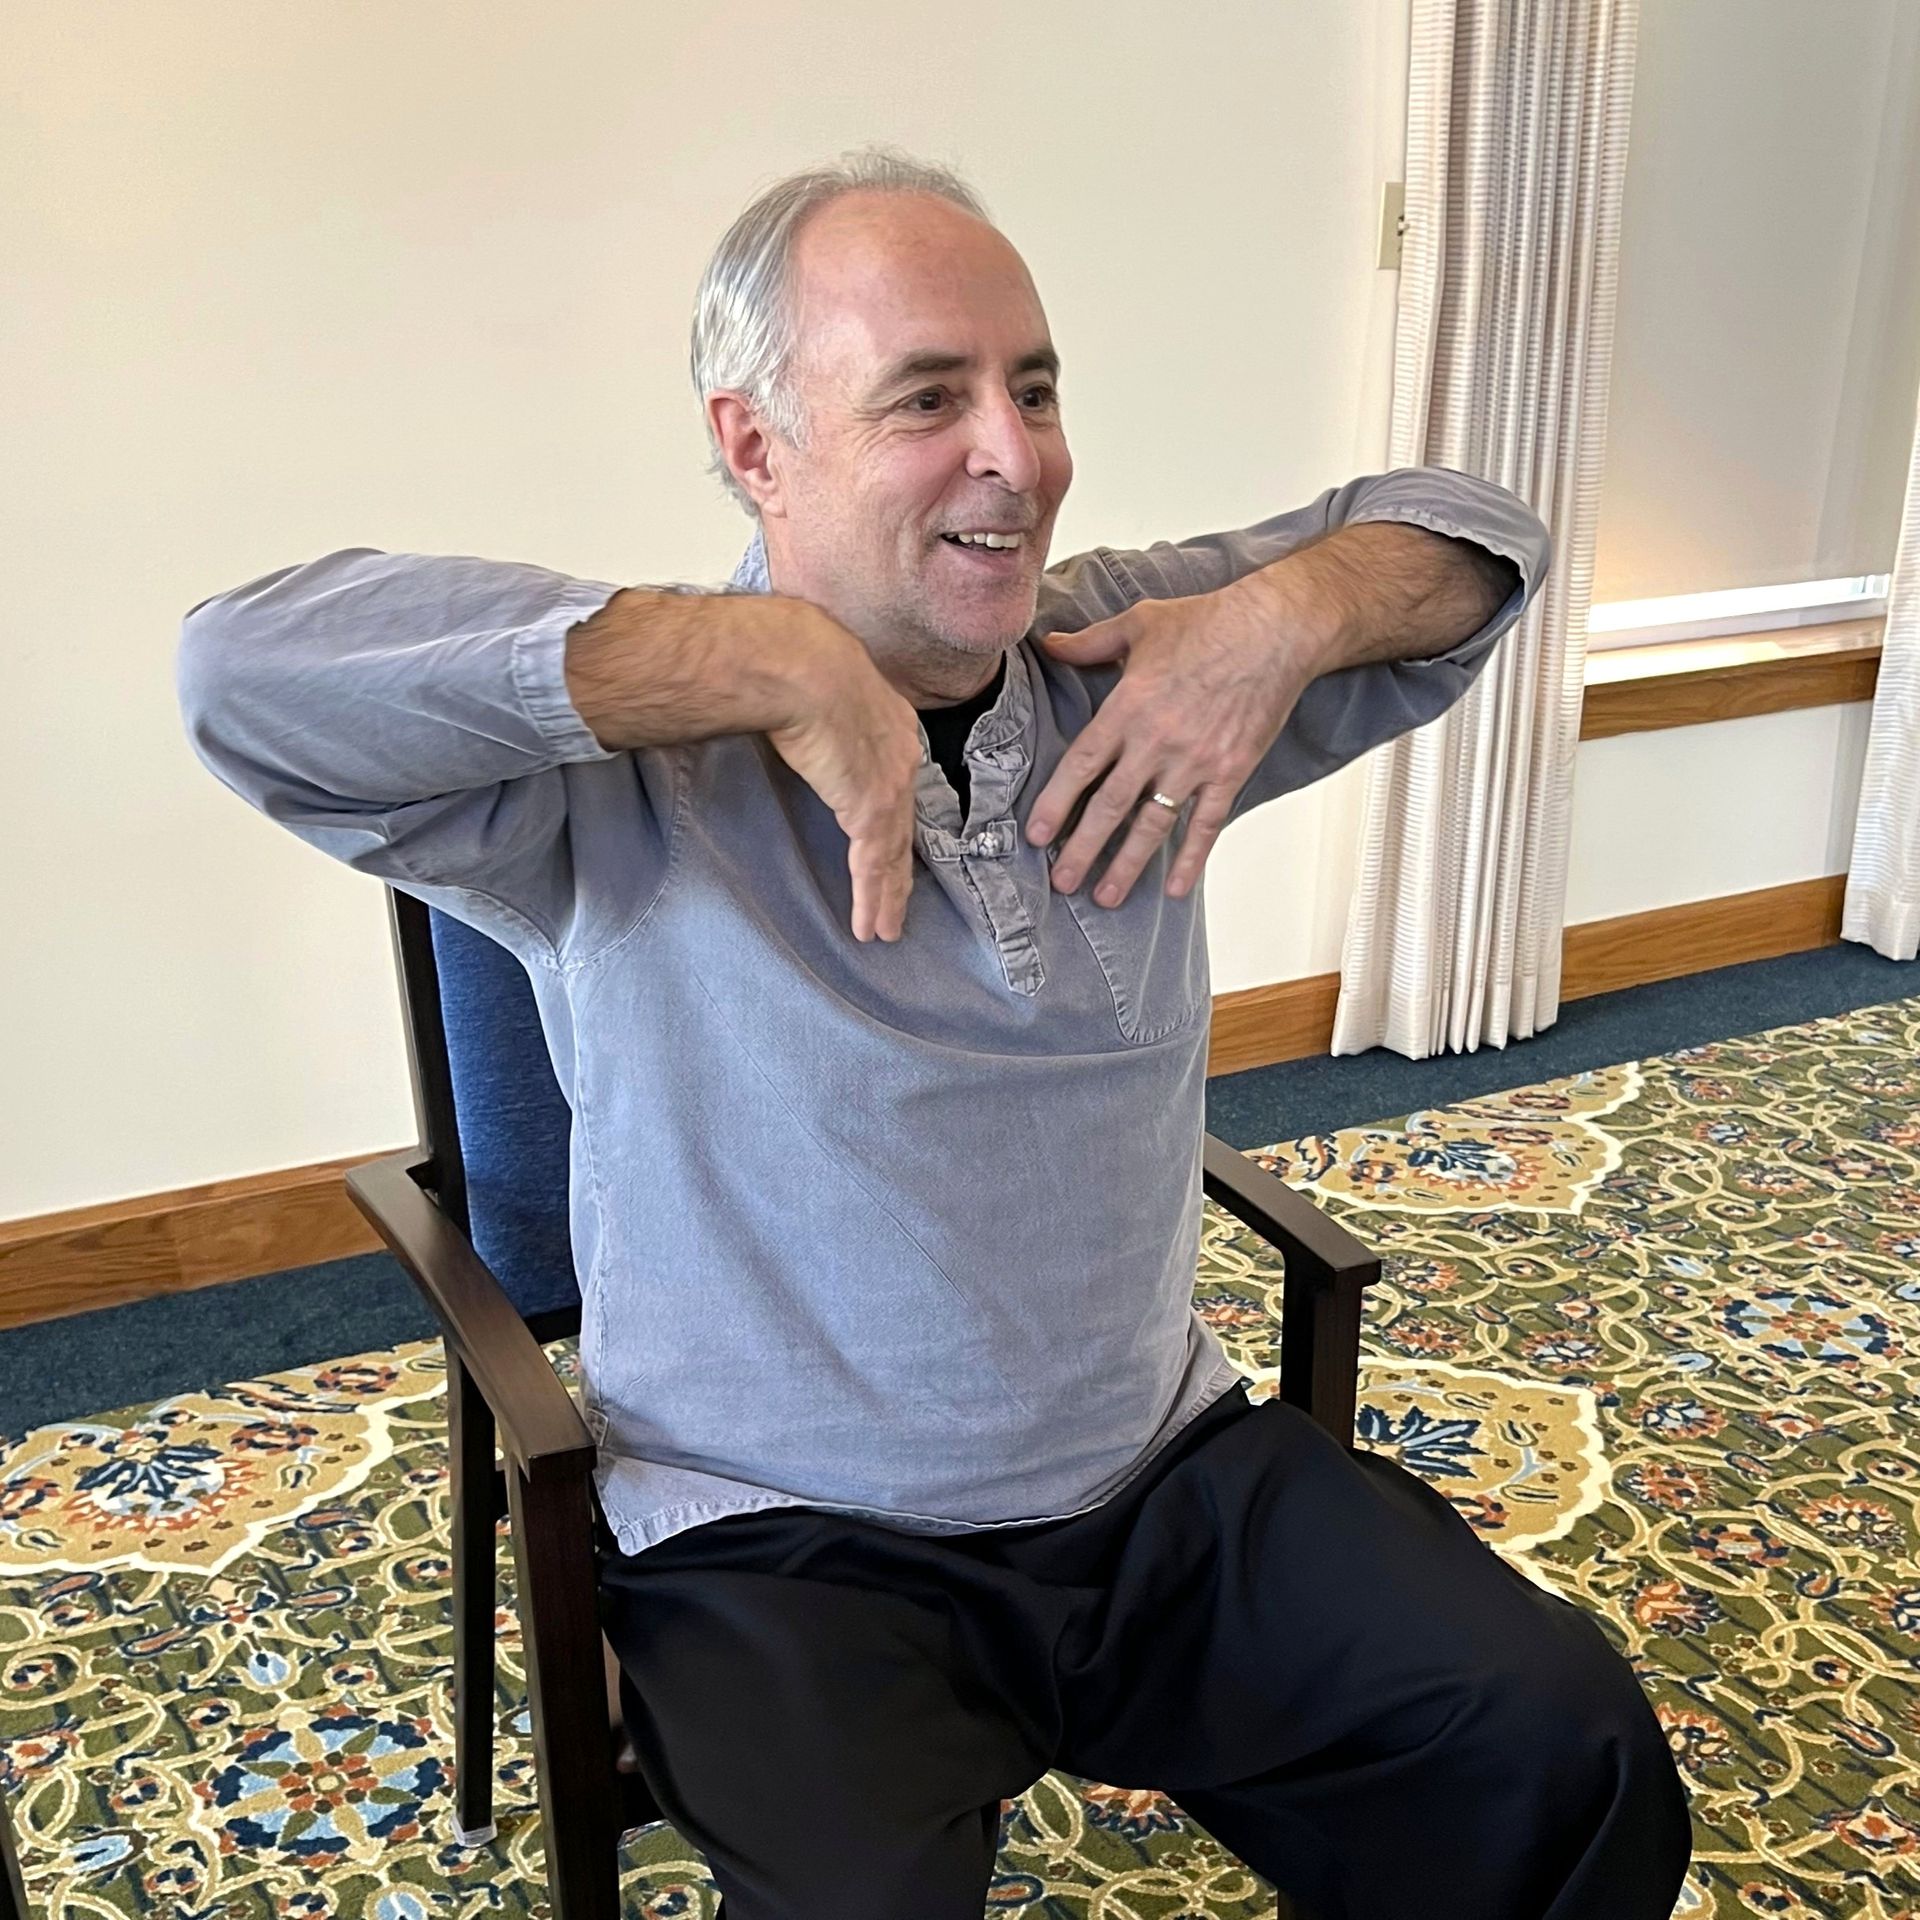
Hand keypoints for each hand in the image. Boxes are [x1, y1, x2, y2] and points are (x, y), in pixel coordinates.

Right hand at [766, 611, 923, 942]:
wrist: (800, 663)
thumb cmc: (797, 658)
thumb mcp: (819, 679)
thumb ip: (818, 702)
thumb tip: (793, 699)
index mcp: (893, 725)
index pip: (899, 786)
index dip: (897, 821)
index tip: (894, 845)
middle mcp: (903, 758)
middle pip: (904, 829)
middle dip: (901, 871)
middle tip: (898, 904)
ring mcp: (890, 787)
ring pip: (892, 857)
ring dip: (887, 899)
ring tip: (885, 930)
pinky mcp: (869, 810)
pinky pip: (872, 868)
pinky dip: (870, 900)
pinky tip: (870, 926)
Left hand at [1025, 574, 1321, 906]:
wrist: (1276, 629)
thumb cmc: (1209, 621)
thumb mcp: (1139, 623)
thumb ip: (1090, 642)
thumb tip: (1051, 642)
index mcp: (1127, 707)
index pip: (1081, 765)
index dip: (1056, 803)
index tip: (1037, 834)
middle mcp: (1156, 741)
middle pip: (1110, 806)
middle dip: (1082, 849)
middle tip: (1062, 882)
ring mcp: (1195, 761)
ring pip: (1153, 824)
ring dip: (1127, 864)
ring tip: (1106, 896)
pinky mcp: (1230, 771)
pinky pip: (1206, 823)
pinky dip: (1191, 858)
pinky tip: (1175, 887)